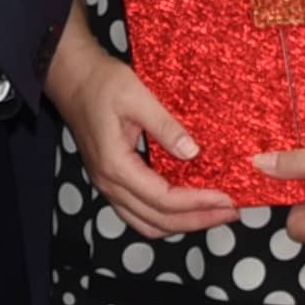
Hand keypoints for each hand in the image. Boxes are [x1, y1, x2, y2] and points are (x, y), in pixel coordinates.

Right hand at [55, 42, 245, 241]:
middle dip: (197, 220)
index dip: (197, 203)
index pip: (163, 199)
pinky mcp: (111, 182)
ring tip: (212, 214)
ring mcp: (108, 186)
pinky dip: (165, 218)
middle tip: (230, 212)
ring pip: (147, 225)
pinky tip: (186, 207)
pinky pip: (139, 214)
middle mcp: (110, 184)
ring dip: (181, 224)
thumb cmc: (102, 83)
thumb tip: (193, 152)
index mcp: (116, 165)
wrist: (73, 79)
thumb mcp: (136, 96)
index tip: (226, 199)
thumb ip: (164, 125)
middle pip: (158, 221)